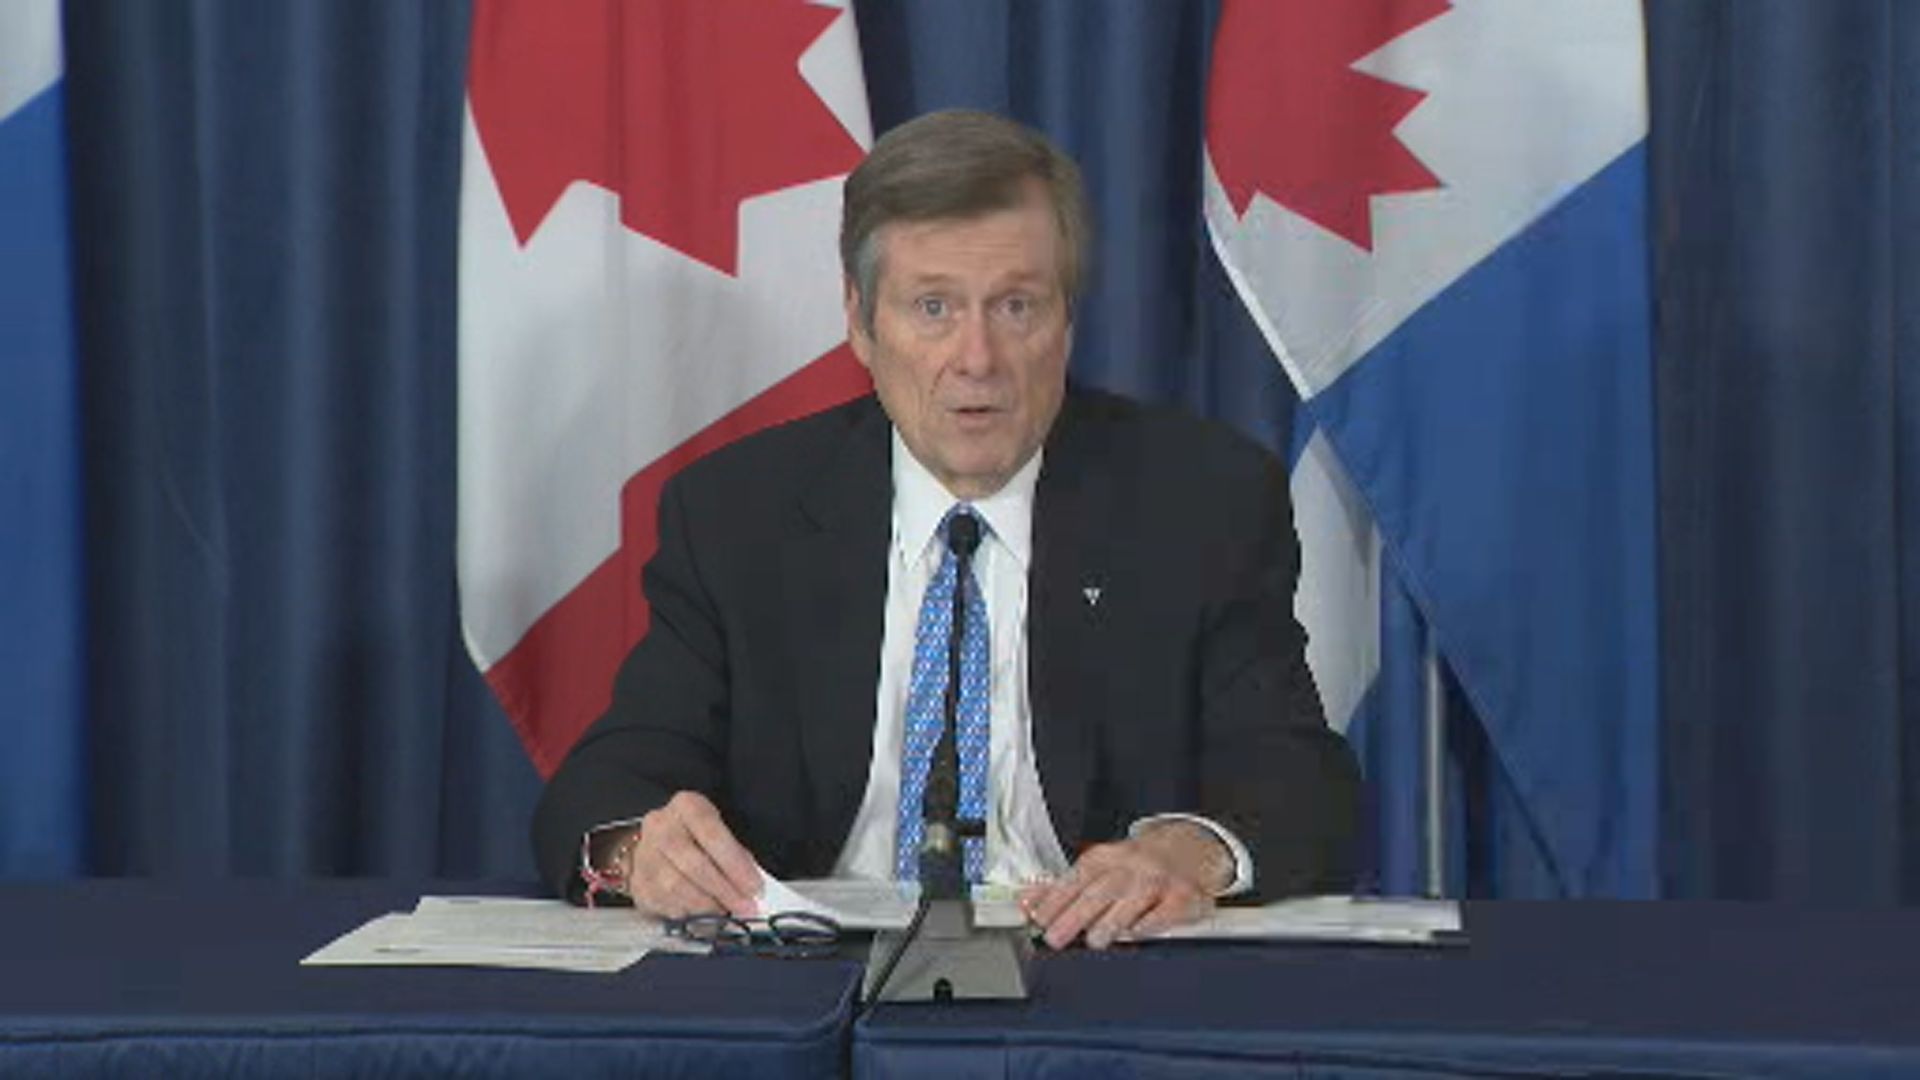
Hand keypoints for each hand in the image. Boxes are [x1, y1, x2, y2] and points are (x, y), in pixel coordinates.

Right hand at [622, 791, 762, 918]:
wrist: (658, 843)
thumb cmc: (699, 837)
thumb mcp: (721, 831)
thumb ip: (736, 855)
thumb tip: (753, 889)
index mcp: (687, 806)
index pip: (712, 835)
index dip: (736, 865)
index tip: (755, 888)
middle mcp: (660, 826)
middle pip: (693, 864)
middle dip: (724, 891)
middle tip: (746, 908)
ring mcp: (645, 855)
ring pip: (676, 887)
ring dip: (706, 907)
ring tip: (727, 914)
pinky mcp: (638, 882)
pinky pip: (664, 904)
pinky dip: (687, 914)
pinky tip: (704, 918)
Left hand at [1019, 823, 1227, 949]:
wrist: (1189, 848)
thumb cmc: (1136, 865)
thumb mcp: (1098, 868)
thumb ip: (1062, 888)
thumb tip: (1025, 901)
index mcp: (1105, 859)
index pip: (1075, 879)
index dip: (1055, 900)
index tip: (1038, 918)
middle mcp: (1131, 866)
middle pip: (1099, 891)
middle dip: (1075, 915)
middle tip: (1055, 938)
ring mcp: (1158, 880)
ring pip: (1131, 899)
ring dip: (1111, 921)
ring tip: (1094, 941)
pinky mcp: (1182, 896)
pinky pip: (1165, 910)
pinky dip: (1150, 922)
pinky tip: (1136, 933)